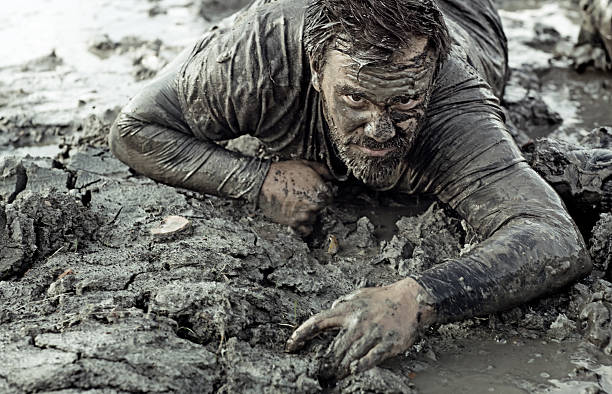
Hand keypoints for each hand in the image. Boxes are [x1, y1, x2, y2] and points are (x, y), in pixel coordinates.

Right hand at [259, 160, 332, 234]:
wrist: (263, 181)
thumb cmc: (283, 172)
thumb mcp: (306, 164)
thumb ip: (323, 170)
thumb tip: (332, 177)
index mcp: (319, 191)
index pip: (330, 198)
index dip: (324, 194)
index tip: (317, 192)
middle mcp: (314, 205)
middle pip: (321, 208)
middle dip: (315, 203)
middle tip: (304, 196)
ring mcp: (304, 215)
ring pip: (313, 218)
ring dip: (308, 213)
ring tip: (298, 205)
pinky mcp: (293, 222)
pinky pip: (306, 229)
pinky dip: (304, 225)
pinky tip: (298, 217)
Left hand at [286, 278, 434, 377]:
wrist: (411, 298)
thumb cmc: (384, 297)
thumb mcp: (359, 294)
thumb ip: (343, 302)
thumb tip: (331, 310)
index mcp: (347, 310)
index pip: (318, 322)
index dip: (301, 334)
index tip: (290, 345)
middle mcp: (357, 321)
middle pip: (334, 347)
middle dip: (325, 364)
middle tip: (320, 375)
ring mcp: (372, 333)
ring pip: (350, 356)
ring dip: (340, 369)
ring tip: (334, 377)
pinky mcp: (387, 342)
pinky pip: (370, 358)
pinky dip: (360, 366)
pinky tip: (353, 371)